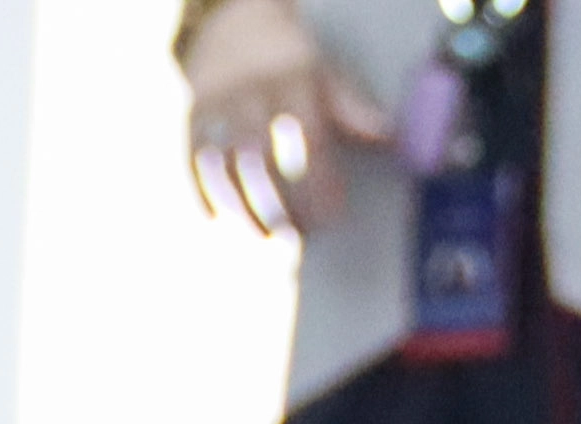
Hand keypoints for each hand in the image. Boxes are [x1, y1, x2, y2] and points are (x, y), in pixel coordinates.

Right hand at [184, 0, 384, 233]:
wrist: (233, 25)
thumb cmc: (289, 61)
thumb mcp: (324, 75)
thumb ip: (351, 109)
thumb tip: (389, 139)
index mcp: (293, 81)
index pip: (308, 141)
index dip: (319, 184)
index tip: (331, 218)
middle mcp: (251, 94)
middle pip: (262, 162)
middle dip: (278, 207)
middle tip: (296, 242)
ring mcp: (216, 108)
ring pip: (224, 169)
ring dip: (242, 211)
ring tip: (262, 241)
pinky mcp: (191, 120)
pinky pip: (193, 164)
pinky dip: (204, 195)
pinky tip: (218, 222)